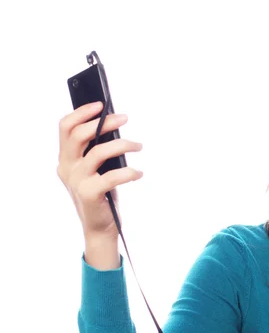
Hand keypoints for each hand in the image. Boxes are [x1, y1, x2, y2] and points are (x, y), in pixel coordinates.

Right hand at [57, 102, 142, 242]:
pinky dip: (129, 172)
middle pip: (79, 135)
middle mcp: (67, 168)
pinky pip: (112, 176)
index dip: (81, 113)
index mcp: (66, 158)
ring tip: (138, 145)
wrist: (99, 227)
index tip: (100, 105)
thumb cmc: (101, 193)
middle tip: (124, 118)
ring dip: (122, 144)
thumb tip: (113, 125)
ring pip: (98, 152)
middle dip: (104, 122)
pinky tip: (138, 173)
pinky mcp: (89, 194)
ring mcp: (76, 181)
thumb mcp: (95, 169)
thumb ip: (96, 150)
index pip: (65, 128)